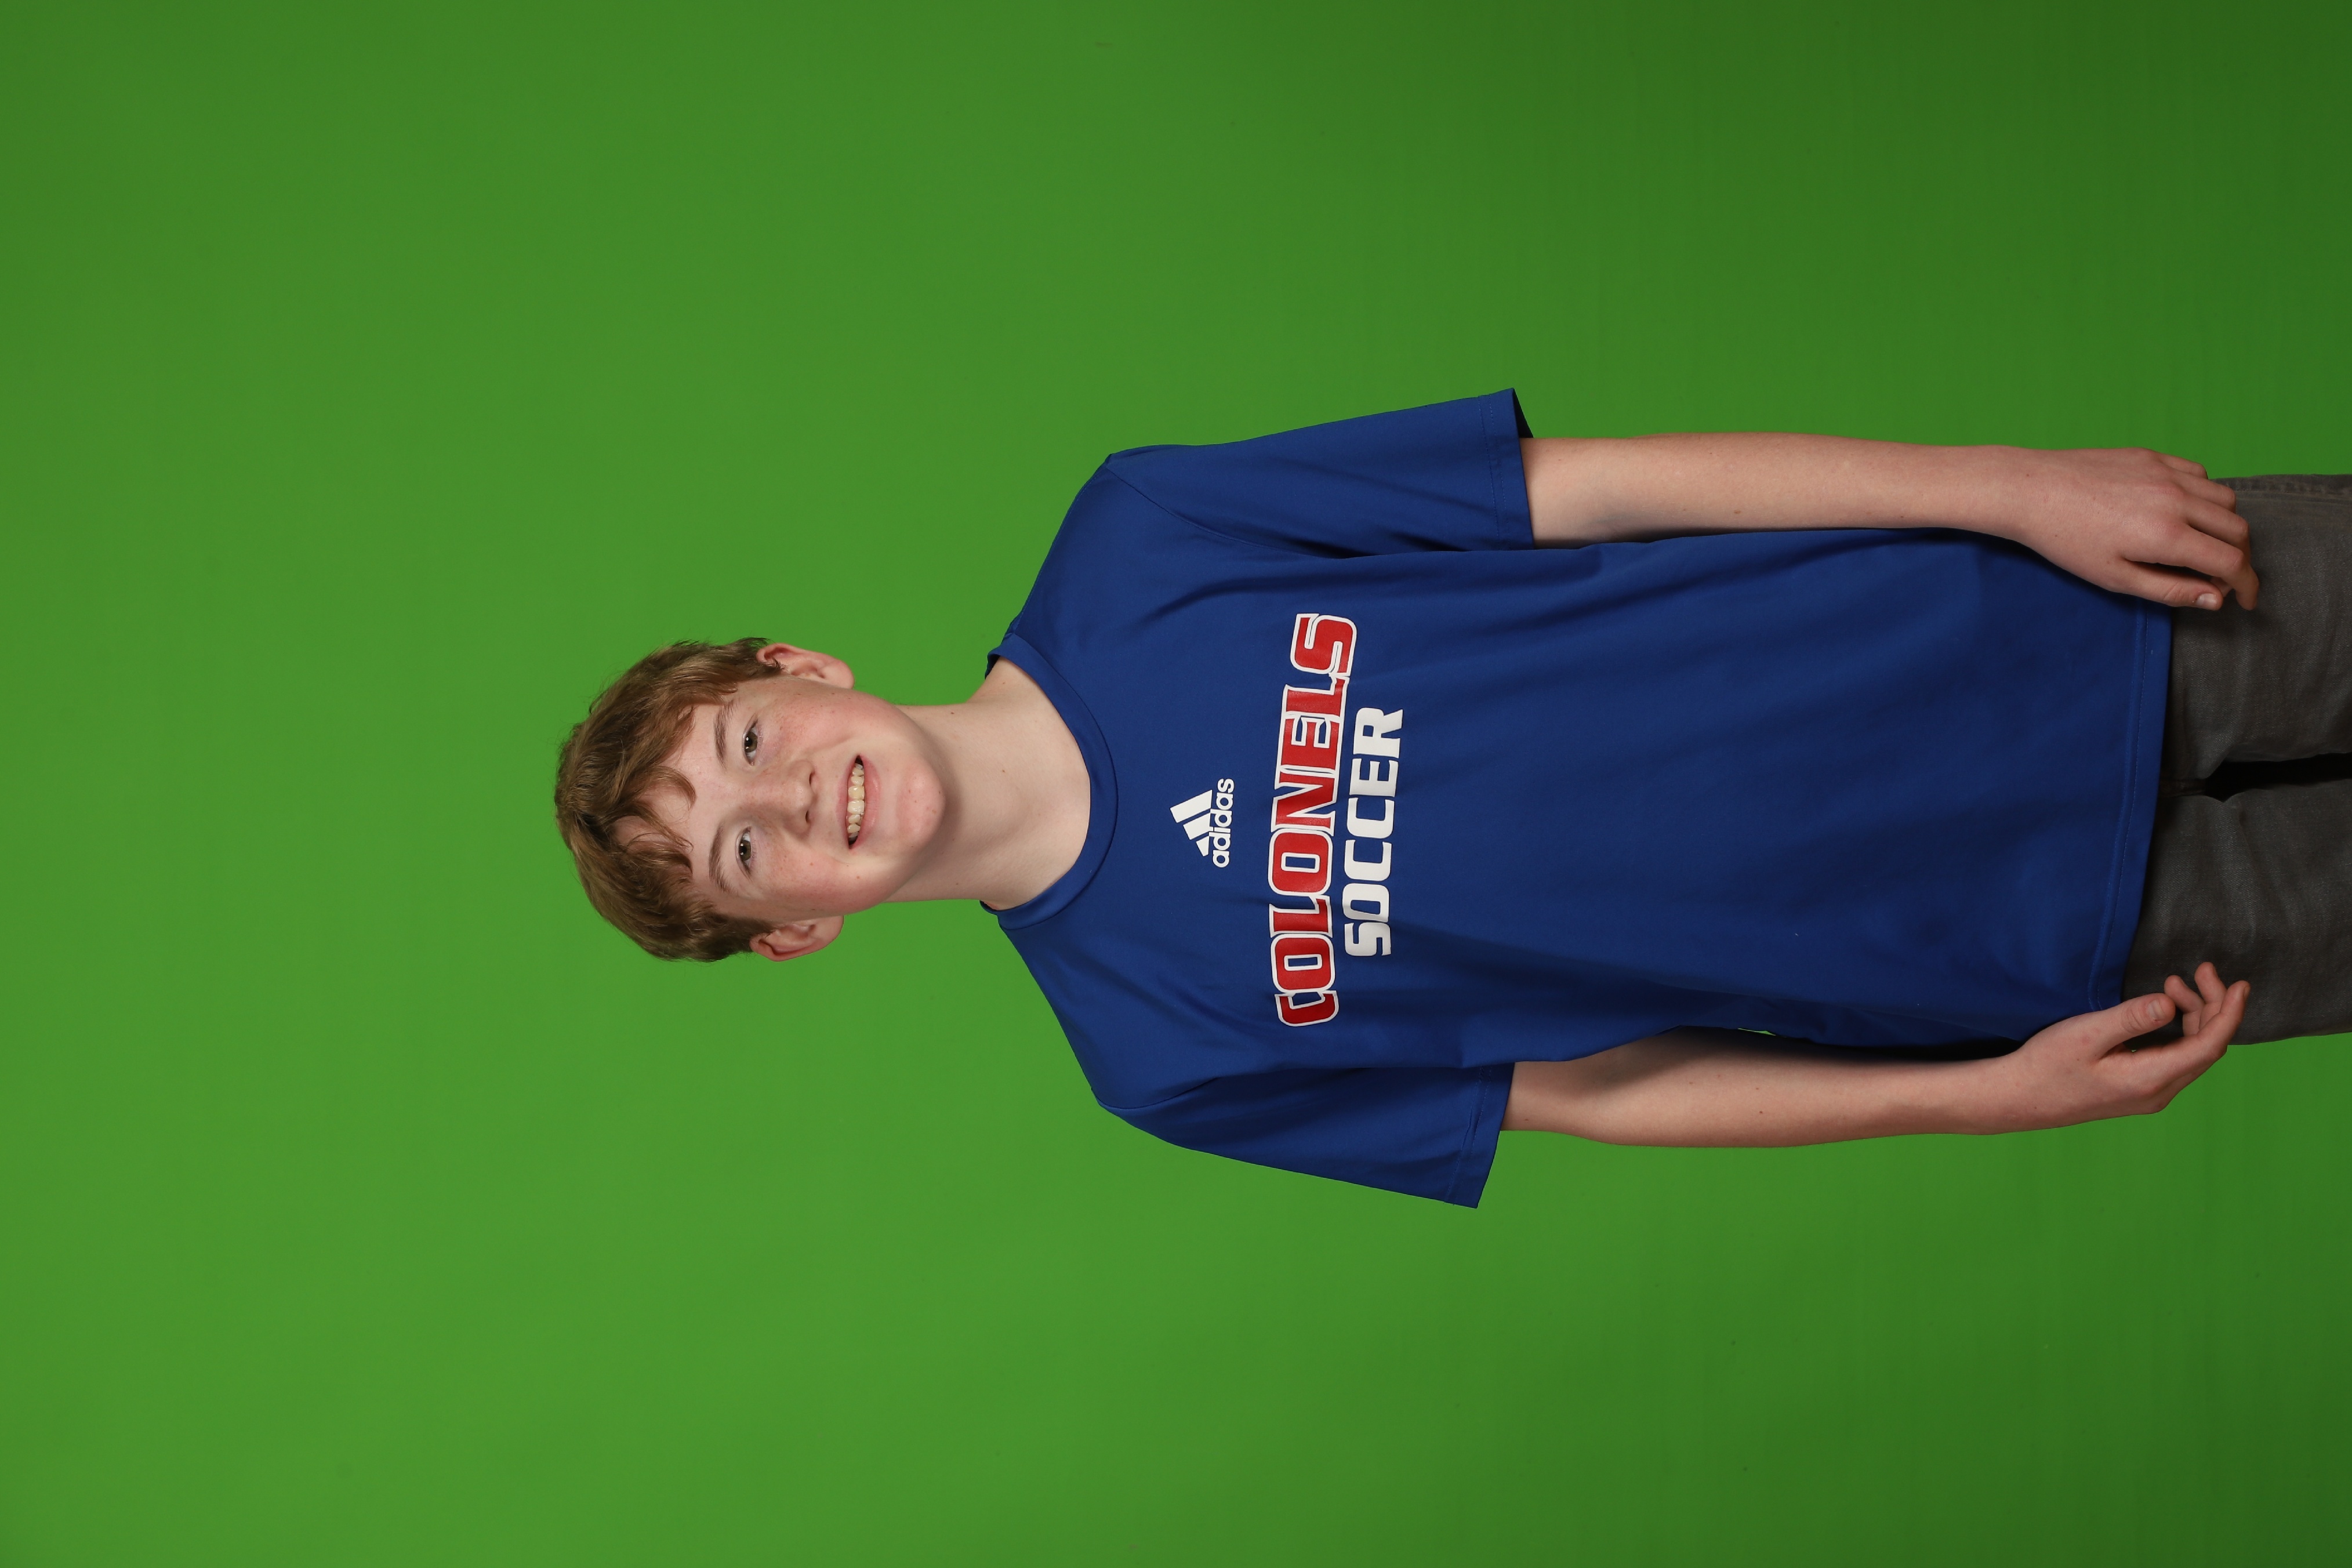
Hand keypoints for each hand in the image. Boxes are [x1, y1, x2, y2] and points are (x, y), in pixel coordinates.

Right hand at [1982, 962, 2247, 1132]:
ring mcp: (2150, 1094)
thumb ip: (2131, 1018)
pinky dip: (2178, 1030)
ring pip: (2191, 1053)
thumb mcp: (2085, 1034)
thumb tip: (2170, 1003)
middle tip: (2200, 969)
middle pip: (2206, 1048)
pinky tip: (2163, 1010)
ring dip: (2193, 1017)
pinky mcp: (2139, 1089)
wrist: (2019, 1098)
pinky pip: (2175, 1058)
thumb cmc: (2047, 1064)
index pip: (2208, 1046)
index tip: (2240, 984)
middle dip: (2212, 1006)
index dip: (2229, 1013)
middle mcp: (2158, 1092)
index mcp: (2150, 1079)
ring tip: (2175, 984)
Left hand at [1994, 447, 2257, 610]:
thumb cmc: (2065, 541)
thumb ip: (2170, 590)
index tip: (2244, 601)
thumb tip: (2215, 598)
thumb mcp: (2114, 578)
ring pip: (2225, 499)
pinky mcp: (2153, 456)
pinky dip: (2204, 496)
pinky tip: (2182, 512)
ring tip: (2202, 545)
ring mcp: (2166, 472)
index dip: (2246, 585)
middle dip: (2240, 558)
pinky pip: (2200, 474)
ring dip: (2225, 526)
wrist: (2029, 490)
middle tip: (2222, 577)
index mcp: (2167, 535)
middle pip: (2238, 529)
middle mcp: (2175, 499)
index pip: (2232, 561)